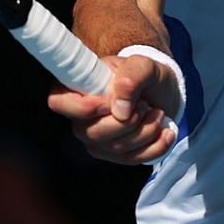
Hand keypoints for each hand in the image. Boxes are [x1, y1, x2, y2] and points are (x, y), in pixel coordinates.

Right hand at [46, 51, 181, 164]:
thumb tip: (120, 109)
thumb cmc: (144, 75)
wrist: (162, 92)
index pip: (58, 102)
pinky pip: (134, 159)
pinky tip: (165, 131)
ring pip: (117, 148)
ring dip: (146, 130)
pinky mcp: (116, 155)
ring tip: (156, 112)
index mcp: (77, 88)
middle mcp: (81, 118)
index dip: (81, 107)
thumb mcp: (143, 65)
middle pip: (93, 133)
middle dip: (129, 121)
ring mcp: (97, 140)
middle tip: (144, 104)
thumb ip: (131, 77)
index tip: (108, 103)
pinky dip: (157, 145)